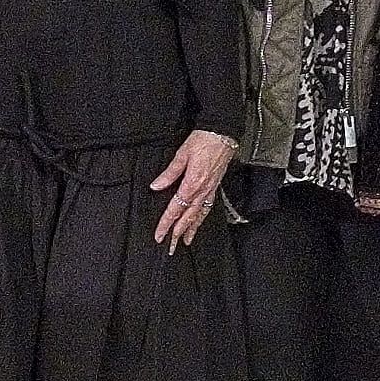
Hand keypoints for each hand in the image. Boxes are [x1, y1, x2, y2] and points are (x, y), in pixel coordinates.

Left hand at [150, 127, 237, 251]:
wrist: (223, 133)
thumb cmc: (203, 140)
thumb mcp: (182, 154)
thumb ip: (169, 173)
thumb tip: (156, 186)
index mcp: (192, 184)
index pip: (176, 209)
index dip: (166, 223)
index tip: (159, 235)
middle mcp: (202, 190)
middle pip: (188, 217)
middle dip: (178, 234)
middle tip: (171, 247)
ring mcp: (210, 190)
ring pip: (199, 215)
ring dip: (191, 230)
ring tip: (186, 241)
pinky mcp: (215, 186)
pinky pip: (207, 207)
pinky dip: (202, 218)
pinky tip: (199, 222)